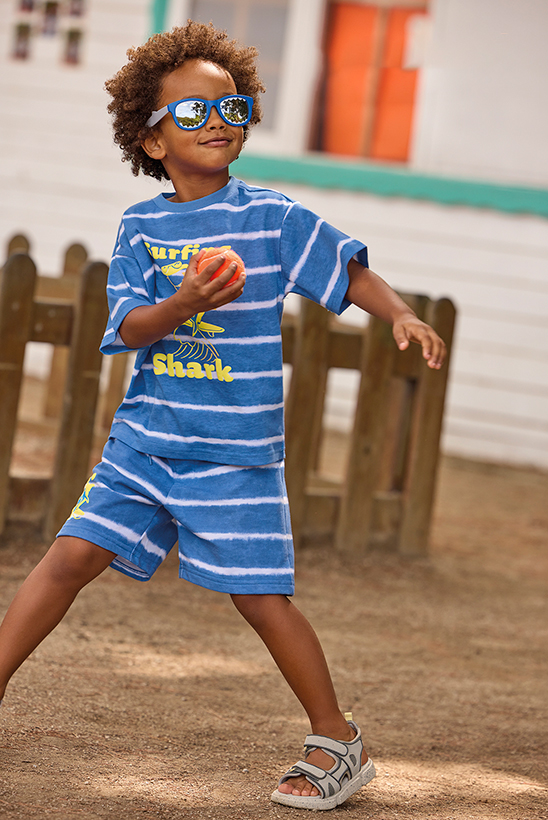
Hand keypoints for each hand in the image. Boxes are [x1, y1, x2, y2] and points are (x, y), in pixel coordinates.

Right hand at [118, 251, 244, 348]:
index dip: (217, 263)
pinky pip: (230, 298)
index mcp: (197, 283)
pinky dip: (237, 292)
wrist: (185, 306)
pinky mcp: (217, 305)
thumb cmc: (187, 286)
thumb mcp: (187, 273)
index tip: (224, 256)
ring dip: (239, 283)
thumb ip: (194, 260)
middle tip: (236, 264)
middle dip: (230, 272)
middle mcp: (205, 293)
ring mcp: (212, 300)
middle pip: (221, 281)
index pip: (209, 271)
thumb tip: (204, 249)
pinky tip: (241, 285)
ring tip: (244, 274)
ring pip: (229, 292)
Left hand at [392, 313, 445, 368]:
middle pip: (436, 342)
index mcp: (419, 328)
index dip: (427, 347)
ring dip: (440, 356)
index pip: (425, 338)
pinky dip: (441, 355)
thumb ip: (400, 339)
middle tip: (432, 366)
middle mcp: (429, 330)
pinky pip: (441, 346)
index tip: (426, 357)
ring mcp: (433, 334)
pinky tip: (438, 364)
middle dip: (435, 354)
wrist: (407, 319)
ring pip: (441, 344)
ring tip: (436, 367)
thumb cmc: (401, 326)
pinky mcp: (434, 338)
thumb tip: (403, 348)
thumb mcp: (397, 331)